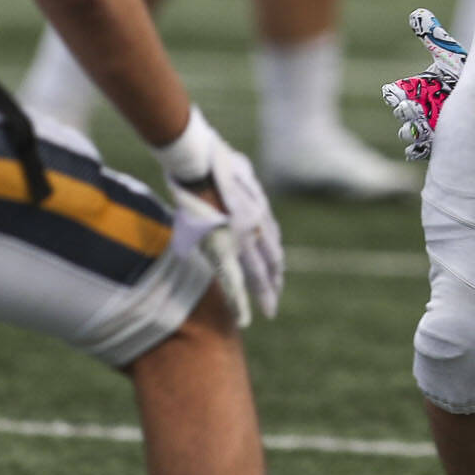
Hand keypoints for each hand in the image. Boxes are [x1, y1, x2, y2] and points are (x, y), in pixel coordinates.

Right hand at [153, 110, 284, 323]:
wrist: (196, 158)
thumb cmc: (209, 157)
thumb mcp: (235, 166)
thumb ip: (241, 176)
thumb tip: (238, 165)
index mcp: (256, 209)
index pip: (271, 240)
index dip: (275, 259)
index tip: (278, 272)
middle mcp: (255, 225)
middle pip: (271, 260)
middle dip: (274, 281)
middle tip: (275, 300)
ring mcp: (240, 237)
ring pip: (257, 273)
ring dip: (265, 291)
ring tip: (269, 308)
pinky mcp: (222, 246)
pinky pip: (233, 280)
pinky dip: (239, 299)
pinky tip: (244, 318)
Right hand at [381, 8, 466, 161]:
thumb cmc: (458, 73)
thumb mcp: (448, 54)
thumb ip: (433, 35)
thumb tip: (418, 13)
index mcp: (411, 89)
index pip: (391, 93)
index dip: (393, 95)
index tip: (402, 93)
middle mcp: (413, 108)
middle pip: (399, 114)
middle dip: (404, 111)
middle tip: (414, 107)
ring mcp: (422, 126)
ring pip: (406, 133)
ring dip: (409, 131)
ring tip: (422, 127)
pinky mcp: (433, 142)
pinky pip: (417, 151)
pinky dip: (416, 150)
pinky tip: (425, 145)